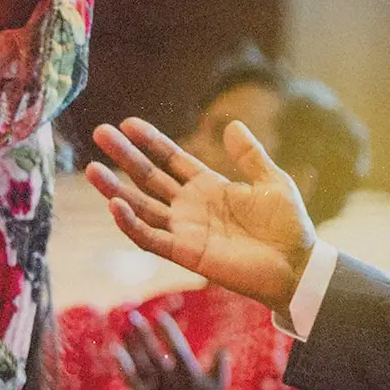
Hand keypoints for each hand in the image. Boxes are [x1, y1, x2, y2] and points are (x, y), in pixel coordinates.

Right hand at [86, 118, 316, 311]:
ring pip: (142, 207)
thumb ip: (250, 155)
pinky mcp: (187, 254)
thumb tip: (231, 124)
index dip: (150, 142)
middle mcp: (190, 207)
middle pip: (149, 178)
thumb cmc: (287, 226)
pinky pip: (152, 239)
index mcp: (208, 186)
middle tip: (100, 133)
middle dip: (125, 157)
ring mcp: (186, 230)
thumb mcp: (271, 181)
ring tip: (92, 169)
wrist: (298, 265)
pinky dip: (131, 225)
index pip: (171, 159)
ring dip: (116, 190)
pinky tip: (114, 206)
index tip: (128, 123)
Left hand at [114, 310, 241, 389]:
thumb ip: (220, 363)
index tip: (158, 314)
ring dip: (131, 344)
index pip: (176, 347)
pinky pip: (131, 380)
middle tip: (132, 315)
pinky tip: (115, 349)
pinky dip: (122, 365)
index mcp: (190, 374)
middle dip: (142, 333)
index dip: (167, 330)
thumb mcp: (220, 382)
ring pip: (140, 364)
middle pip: (153, 353)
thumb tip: (223, 344)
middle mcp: (171, 382)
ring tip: (125, 327)